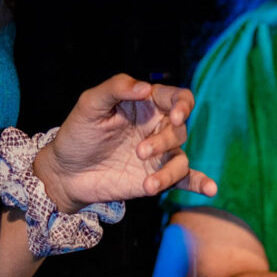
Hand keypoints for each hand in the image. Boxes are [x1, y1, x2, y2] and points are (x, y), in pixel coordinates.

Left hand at [36, 74, 211, 212]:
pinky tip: (211, 189)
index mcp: (145, 104)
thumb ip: (116, 88)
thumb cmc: (77, 133)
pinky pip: (185, 178)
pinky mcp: (156, 177)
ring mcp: (158, 154)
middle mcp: (156, 127)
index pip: (176, 98)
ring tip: (149, 185)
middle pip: (180, 129)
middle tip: (140, 153)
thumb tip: (145, 87)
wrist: (66, 172)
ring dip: (169, 171)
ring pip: (180, 158)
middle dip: (164, 141)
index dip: (182, 104)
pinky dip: (200, 182)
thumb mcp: (90, 105)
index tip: (174, 116)